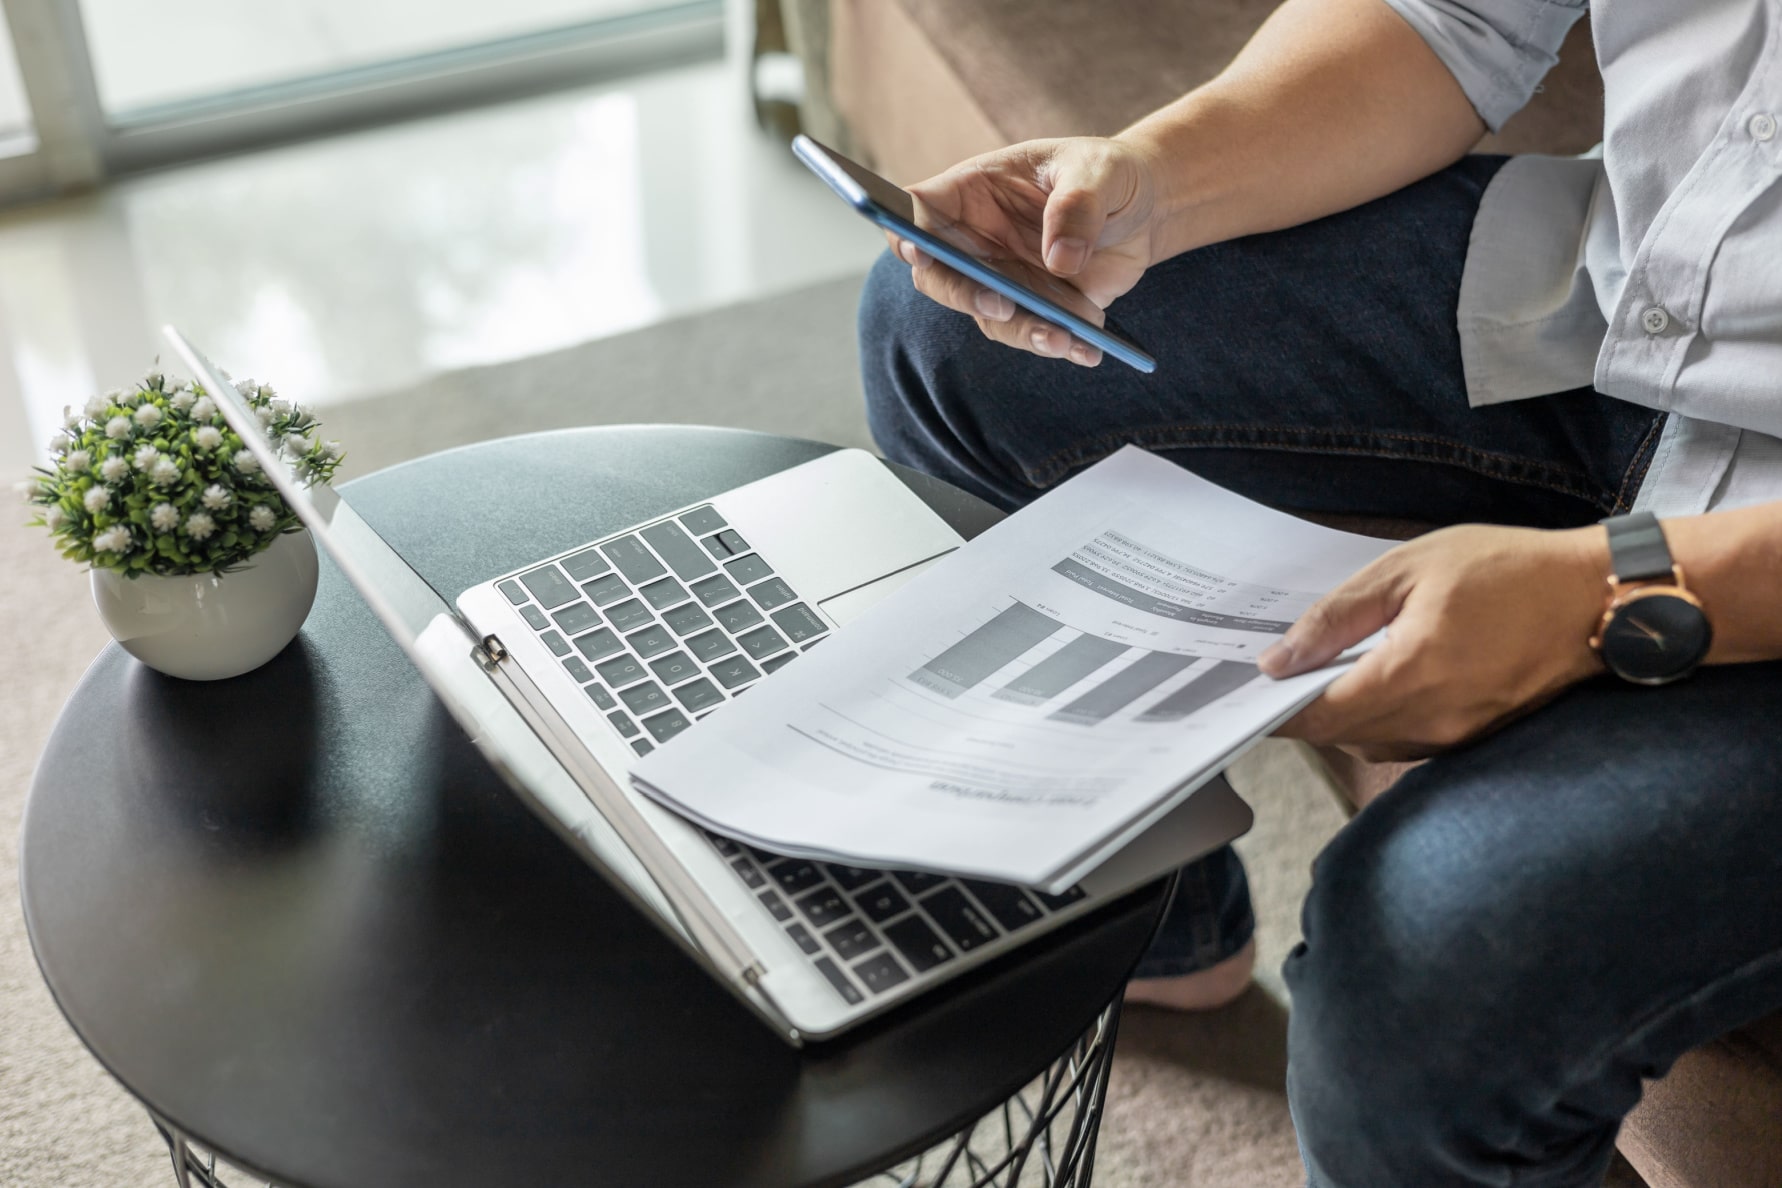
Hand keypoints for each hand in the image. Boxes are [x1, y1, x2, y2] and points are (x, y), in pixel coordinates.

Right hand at [884, 137, 1162, 365]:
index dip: (906, 233)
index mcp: (973, 191)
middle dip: (965, 296)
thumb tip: (1059, 260)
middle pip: (938, 276)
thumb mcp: (1099, 171)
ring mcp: (1000, 278)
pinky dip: (1057, 344)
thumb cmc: (1108, 174)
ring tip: (1064, 337)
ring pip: (987, 316)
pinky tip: (1087, 348)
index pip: (918, 211)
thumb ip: (1078, 204)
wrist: (1144, 210)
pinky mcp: (1031, 307)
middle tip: (1003, 306)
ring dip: (1023, 331)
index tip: (919, 251)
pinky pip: (1030, 333)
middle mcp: (975, 239)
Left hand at [1260, 524, 1610, 760]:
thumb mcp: (1410, 570)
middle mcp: (1431, 721)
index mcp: (1411, 676)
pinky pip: (1405, 741)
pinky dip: (1379, 718)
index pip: (1318, 717)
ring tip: (1326, 670)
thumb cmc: (1507, 571)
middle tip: (1280, 673)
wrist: (1598, 598)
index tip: (1247, 692)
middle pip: (1338, 736)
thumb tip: (1280, 659)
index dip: (1275, 710)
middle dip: (1302, 711)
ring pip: (1370, 743)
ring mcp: (1456, 738)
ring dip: (1342, 716)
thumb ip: (1338, 616)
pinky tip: (1376, 679)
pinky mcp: (1474, 739)